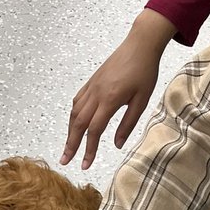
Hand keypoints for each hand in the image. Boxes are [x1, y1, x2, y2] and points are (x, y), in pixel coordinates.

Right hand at [61, 10, 174, 169]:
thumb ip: (128, 124)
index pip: (94, 130)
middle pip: (78, 123)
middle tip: (65, 161)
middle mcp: (96, 93)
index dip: (89, 149)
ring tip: (68, 147)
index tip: (85, 165)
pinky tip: (73, 124)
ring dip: (69, 131)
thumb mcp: (141, 101)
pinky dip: (73, 115)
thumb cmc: (144, 71)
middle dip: (71, 144)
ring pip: (75, 112)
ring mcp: (92, 86)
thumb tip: (117, 145)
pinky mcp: (92, 82)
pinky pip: (77, 101)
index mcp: (109, 99)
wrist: (140, 44)